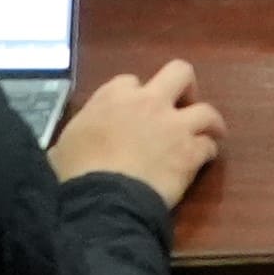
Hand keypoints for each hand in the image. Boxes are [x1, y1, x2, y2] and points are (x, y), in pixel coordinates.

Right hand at [53, 58, 222, 202]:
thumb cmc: (74, 174)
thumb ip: (79, 134)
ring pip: (207, 110)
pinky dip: (208, 152)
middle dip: (185, 88)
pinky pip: (209, 145)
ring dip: (209, 122)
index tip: (136, 112)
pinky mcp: (190, 152)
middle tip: (183, 106)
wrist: (101, 201)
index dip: (136, 95)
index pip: (131, 81)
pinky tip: (203, 162)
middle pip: (179, 73)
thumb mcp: (63, 144)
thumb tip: (73, 145)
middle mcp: (148, 102)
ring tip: (208, 134)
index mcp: (113, 96)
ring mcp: (173, 125)